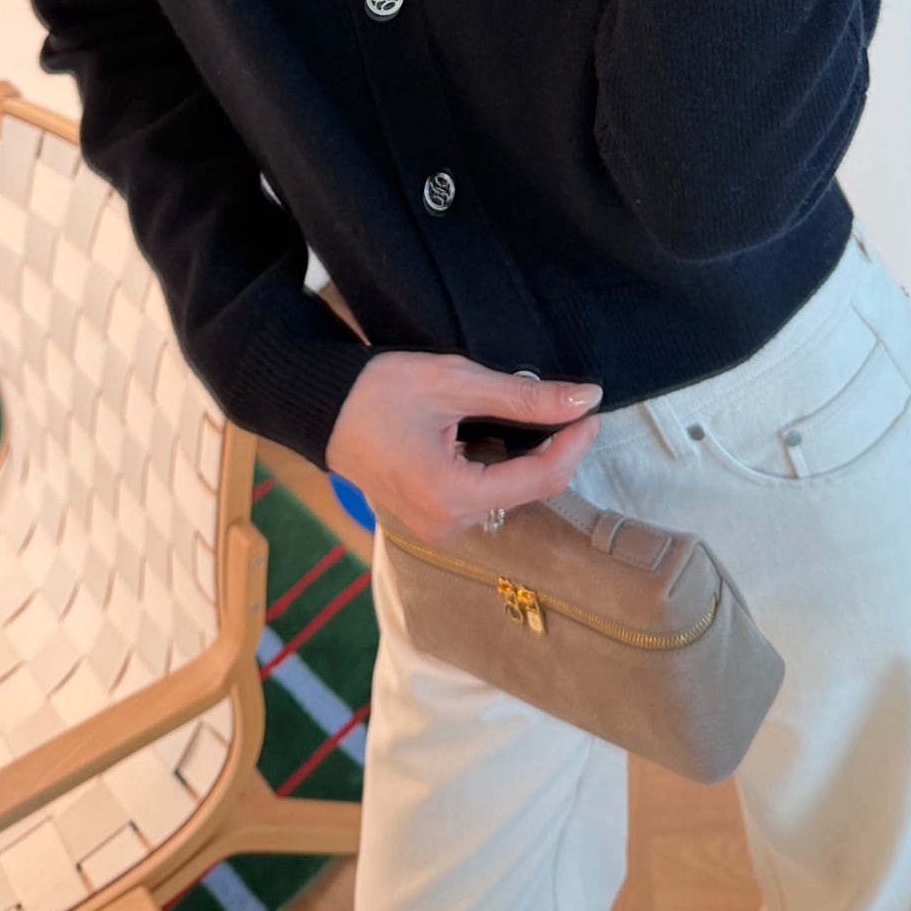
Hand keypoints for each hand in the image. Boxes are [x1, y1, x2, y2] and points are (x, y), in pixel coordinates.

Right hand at [325, 350, 601, 545]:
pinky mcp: (431, 520)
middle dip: (546, 448)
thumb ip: (524, 397)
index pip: (540, 480)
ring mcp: (437, 528)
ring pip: (505, 493)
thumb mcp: (456, 383)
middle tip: (553, 403)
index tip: (589, 410)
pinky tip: (481, 433)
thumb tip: (584, 399)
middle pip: (525, 489)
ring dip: (518, 455)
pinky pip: (482, 495)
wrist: (321, 407)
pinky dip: (493, 465)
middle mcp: (447, 525)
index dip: (573, 444)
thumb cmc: (379, 391)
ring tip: (505, 413)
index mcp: (452, 497)